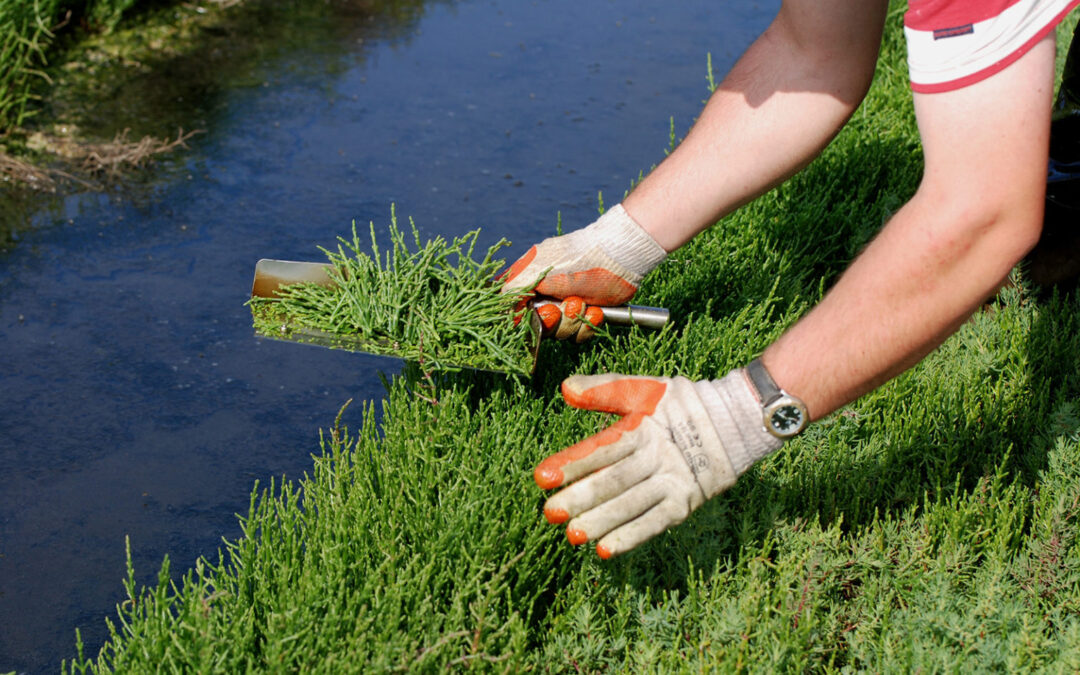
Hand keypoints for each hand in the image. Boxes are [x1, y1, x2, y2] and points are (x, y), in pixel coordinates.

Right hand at [501, 204, 665, 339]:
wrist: (617, 258)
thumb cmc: (574, 259)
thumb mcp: (535, 269)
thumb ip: (512, 289)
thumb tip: (502, 309)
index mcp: (531, 284)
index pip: (517, 312)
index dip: (525, 319)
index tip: (535, 313)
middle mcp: (547, 297)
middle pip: (538, 327)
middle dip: (552, 320)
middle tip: (560, 308)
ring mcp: (568, 307)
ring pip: (560, 333)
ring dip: (572, 321)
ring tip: (582, 303)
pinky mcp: (588, 315)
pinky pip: (579, 335)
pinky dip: (588, 325)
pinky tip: (595, 310)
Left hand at [535, 370, 782, 557]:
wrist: (737, 421)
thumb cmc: (681, 404)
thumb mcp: (644, 389)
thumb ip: (604, 389)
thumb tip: (565, 389)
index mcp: (643, 428)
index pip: (603, 449)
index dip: (573, 463)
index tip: (542, 476)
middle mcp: (657, 457)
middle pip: (613, 481)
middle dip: (580, 498)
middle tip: (550, 512)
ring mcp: (672, 481)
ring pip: (631, 505)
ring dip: (601, 521)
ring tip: (573, 535)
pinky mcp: (685, 502)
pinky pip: (654, 522)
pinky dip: (630, 536)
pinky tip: (605, 549)